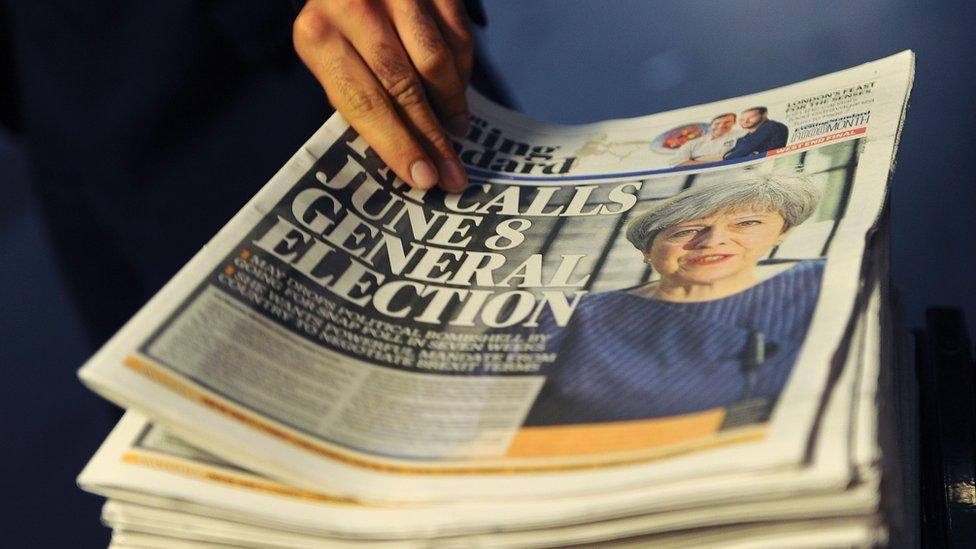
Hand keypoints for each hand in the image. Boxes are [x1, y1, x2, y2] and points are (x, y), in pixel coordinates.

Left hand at [293, 0, 473, 191]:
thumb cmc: (340, 26)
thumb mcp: (330, 57)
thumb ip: (359, 96)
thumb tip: (404, 155)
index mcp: (318, 36)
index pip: (363, 103)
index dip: (397, 145)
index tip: (424, 179)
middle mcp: (355, 8)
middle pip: (404, 88)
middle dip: (432, 138)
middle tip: (452, 174)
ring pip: (437, 62)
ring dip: (452, 106)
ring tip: (456, 131)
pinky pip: (458, 37)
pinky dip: (462, 72)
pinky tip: (457, 92)